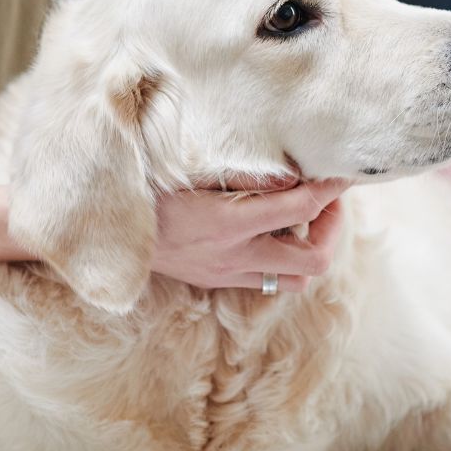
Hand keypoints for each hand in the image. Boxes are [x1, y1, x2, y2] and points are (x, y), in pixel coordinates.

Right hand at [152, 179, 346, 292]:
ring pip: (294, 280)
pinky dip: (281, 259)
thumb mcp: (196, 168)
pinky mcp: (216, 281)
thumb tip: (296, 174)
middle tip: (326, 200)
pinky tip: (272, 232)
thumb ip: (248, 174)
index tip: (344, 175)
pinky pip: (266, 281)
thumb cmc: (148, 185)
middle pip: (313, 260)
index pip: (301, 207)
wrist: (106, 227)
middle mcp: (234, 255)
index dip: (330, 190)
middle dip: (332, 229)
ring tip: (304, 219)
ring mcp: (226, 274)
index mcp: (230, 222)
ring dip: (309, 250)